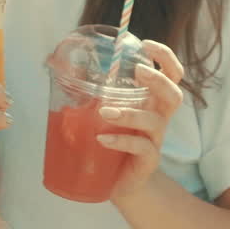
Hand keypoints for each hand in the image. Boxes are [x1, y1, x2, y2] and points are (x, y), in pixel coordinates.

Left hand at [100, 39, 184, 203]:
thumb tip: (56, 63)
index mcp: (151, 101)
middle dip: (158, 79)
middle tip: (138, 71)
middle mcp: (158, 118)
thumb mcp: (102, 112)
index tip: (145, 44)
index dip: (165, 58)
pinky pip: (142, 148)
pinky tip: (102, 139)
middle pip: (173, 95)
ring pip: (155, 121)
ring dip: (130, 113)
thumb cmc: (112, 140)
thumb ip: (88, 89)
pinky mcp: (148, 161)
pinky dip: (121, 141)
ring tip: (104, 111)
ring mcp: (155, 140)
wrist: (119, 184)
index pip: (171, 75)